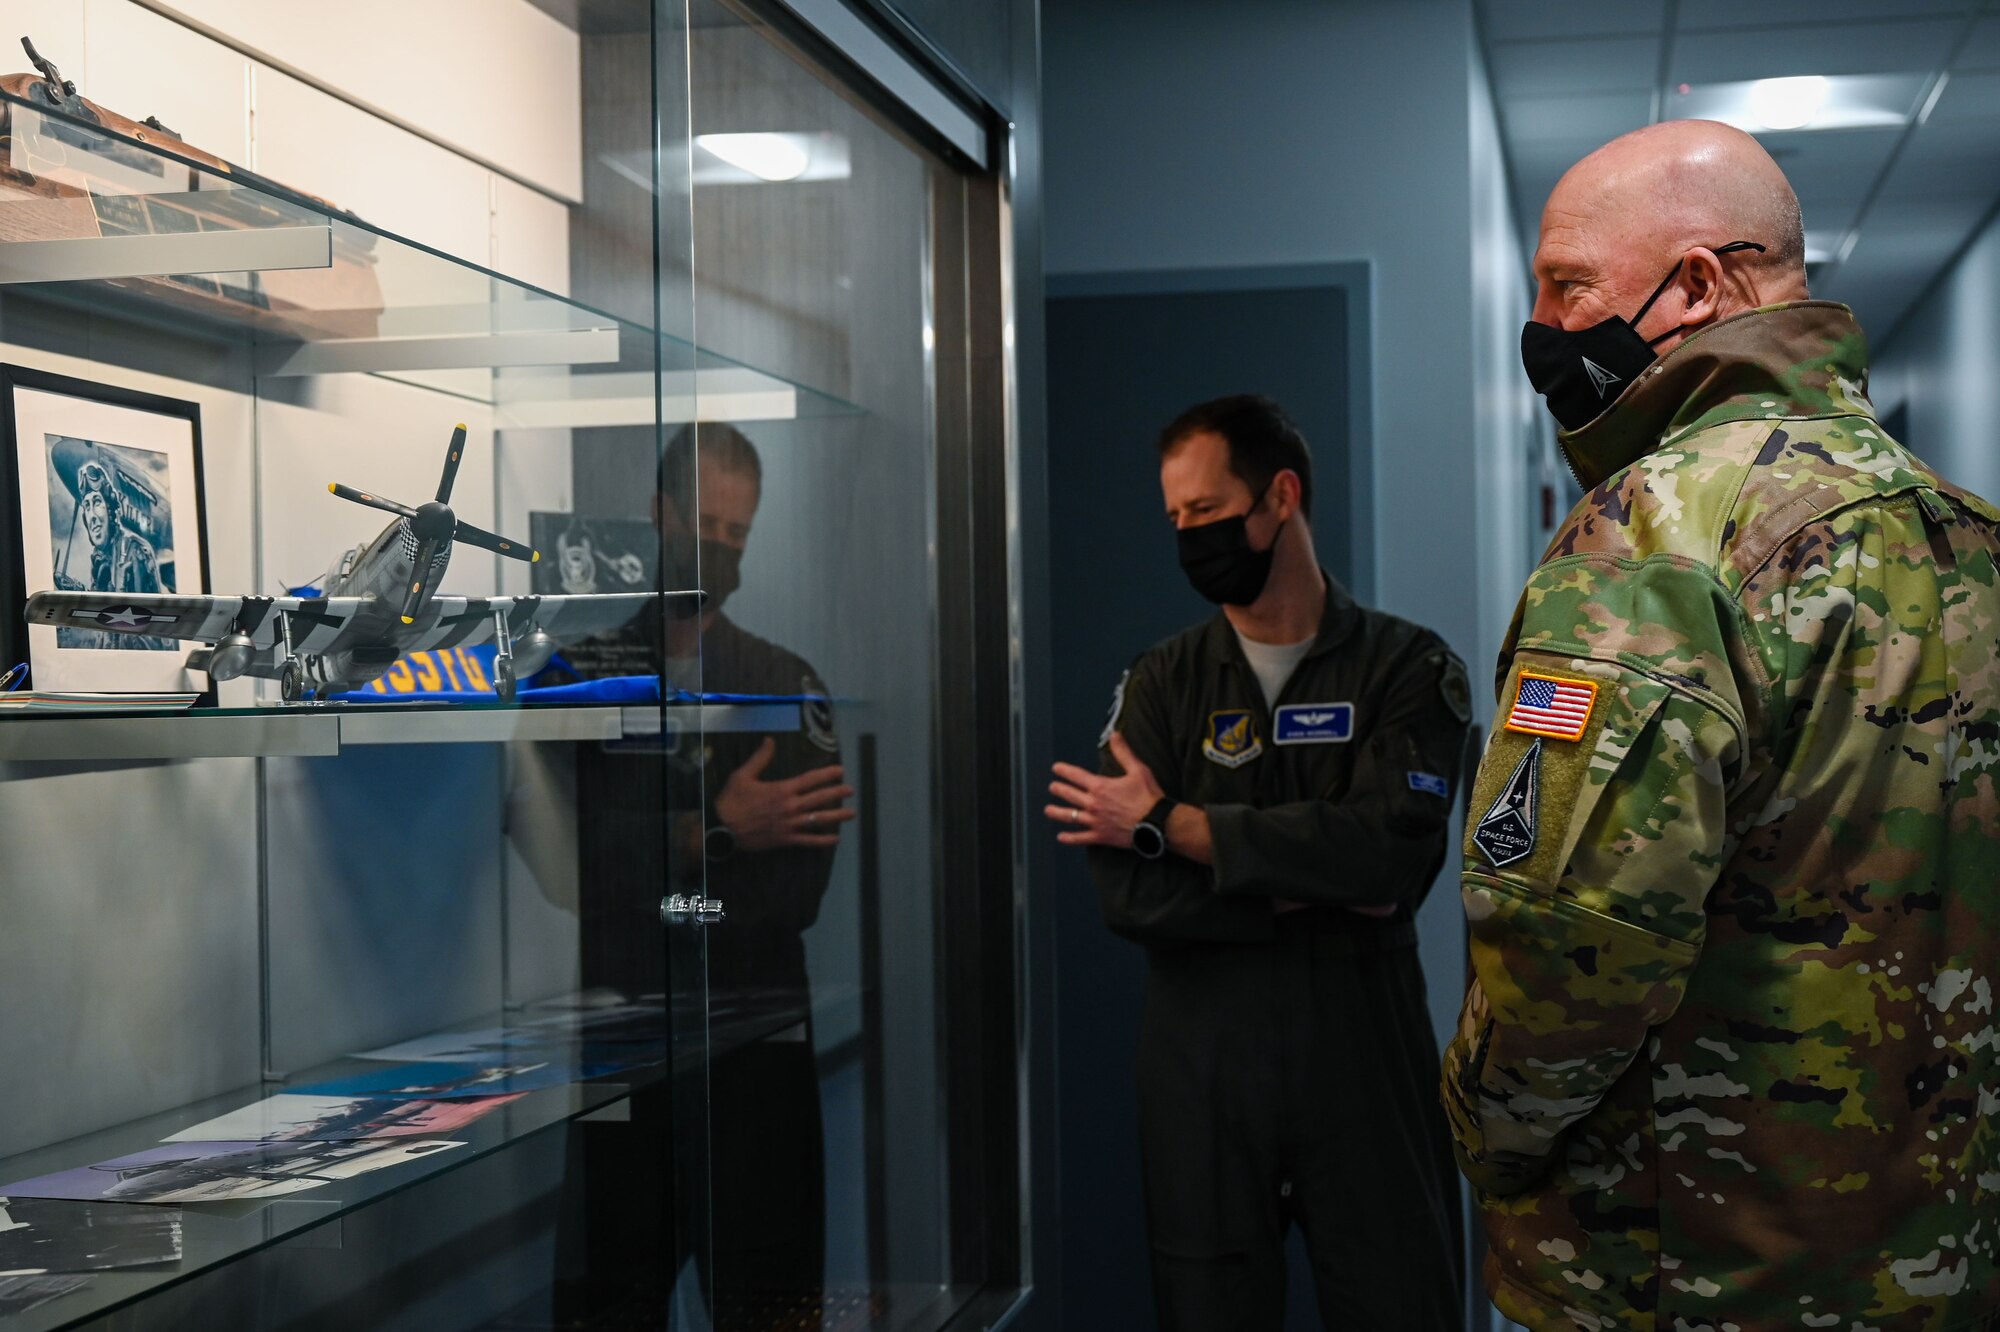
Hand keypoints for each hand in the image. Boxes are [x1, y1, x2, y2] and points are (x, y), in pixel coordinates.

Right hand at [713, 737, 854, 851]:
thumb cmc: (732, 801)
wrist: (722, 829)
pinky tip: (834, 839)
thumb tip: (770, 740)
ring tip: (851, 813)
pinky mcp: (786, 839)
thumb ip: (760, 758)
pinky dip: (822, 841)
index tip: (840, 771)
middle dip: (837, 793)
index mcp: (782, 789)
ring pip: (818, 819)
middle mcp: (790, 806)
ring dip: (836, 816)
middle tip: (851, 790)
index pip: (810, 780)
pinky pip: (808, 840)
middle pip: (819, 798)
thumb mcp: (743, 775)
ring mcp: (790, 824)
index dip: (827, 774)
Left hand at [1046, 732, 1164, 848]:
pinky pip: (1081, 838)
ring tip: (1048, 810)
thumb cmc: (1148, 796)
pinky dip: (1070, 838)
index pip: (1077, 776)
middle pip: (1070, 795)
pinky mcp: (1100, 836)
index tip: (1056, 768)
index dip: (1064, 771)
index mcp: (1100, 787)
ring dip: (1057, 812)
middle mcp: (1093, 804)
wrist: (1157, 823)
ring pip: (1070, 817)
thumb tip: (1115, 735)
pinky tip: (1061, 837)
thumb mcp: (1137, 769)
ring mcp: (1095, 821)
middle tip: (1052, 787)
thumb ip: (1123, 752)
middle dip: (1059, 789)